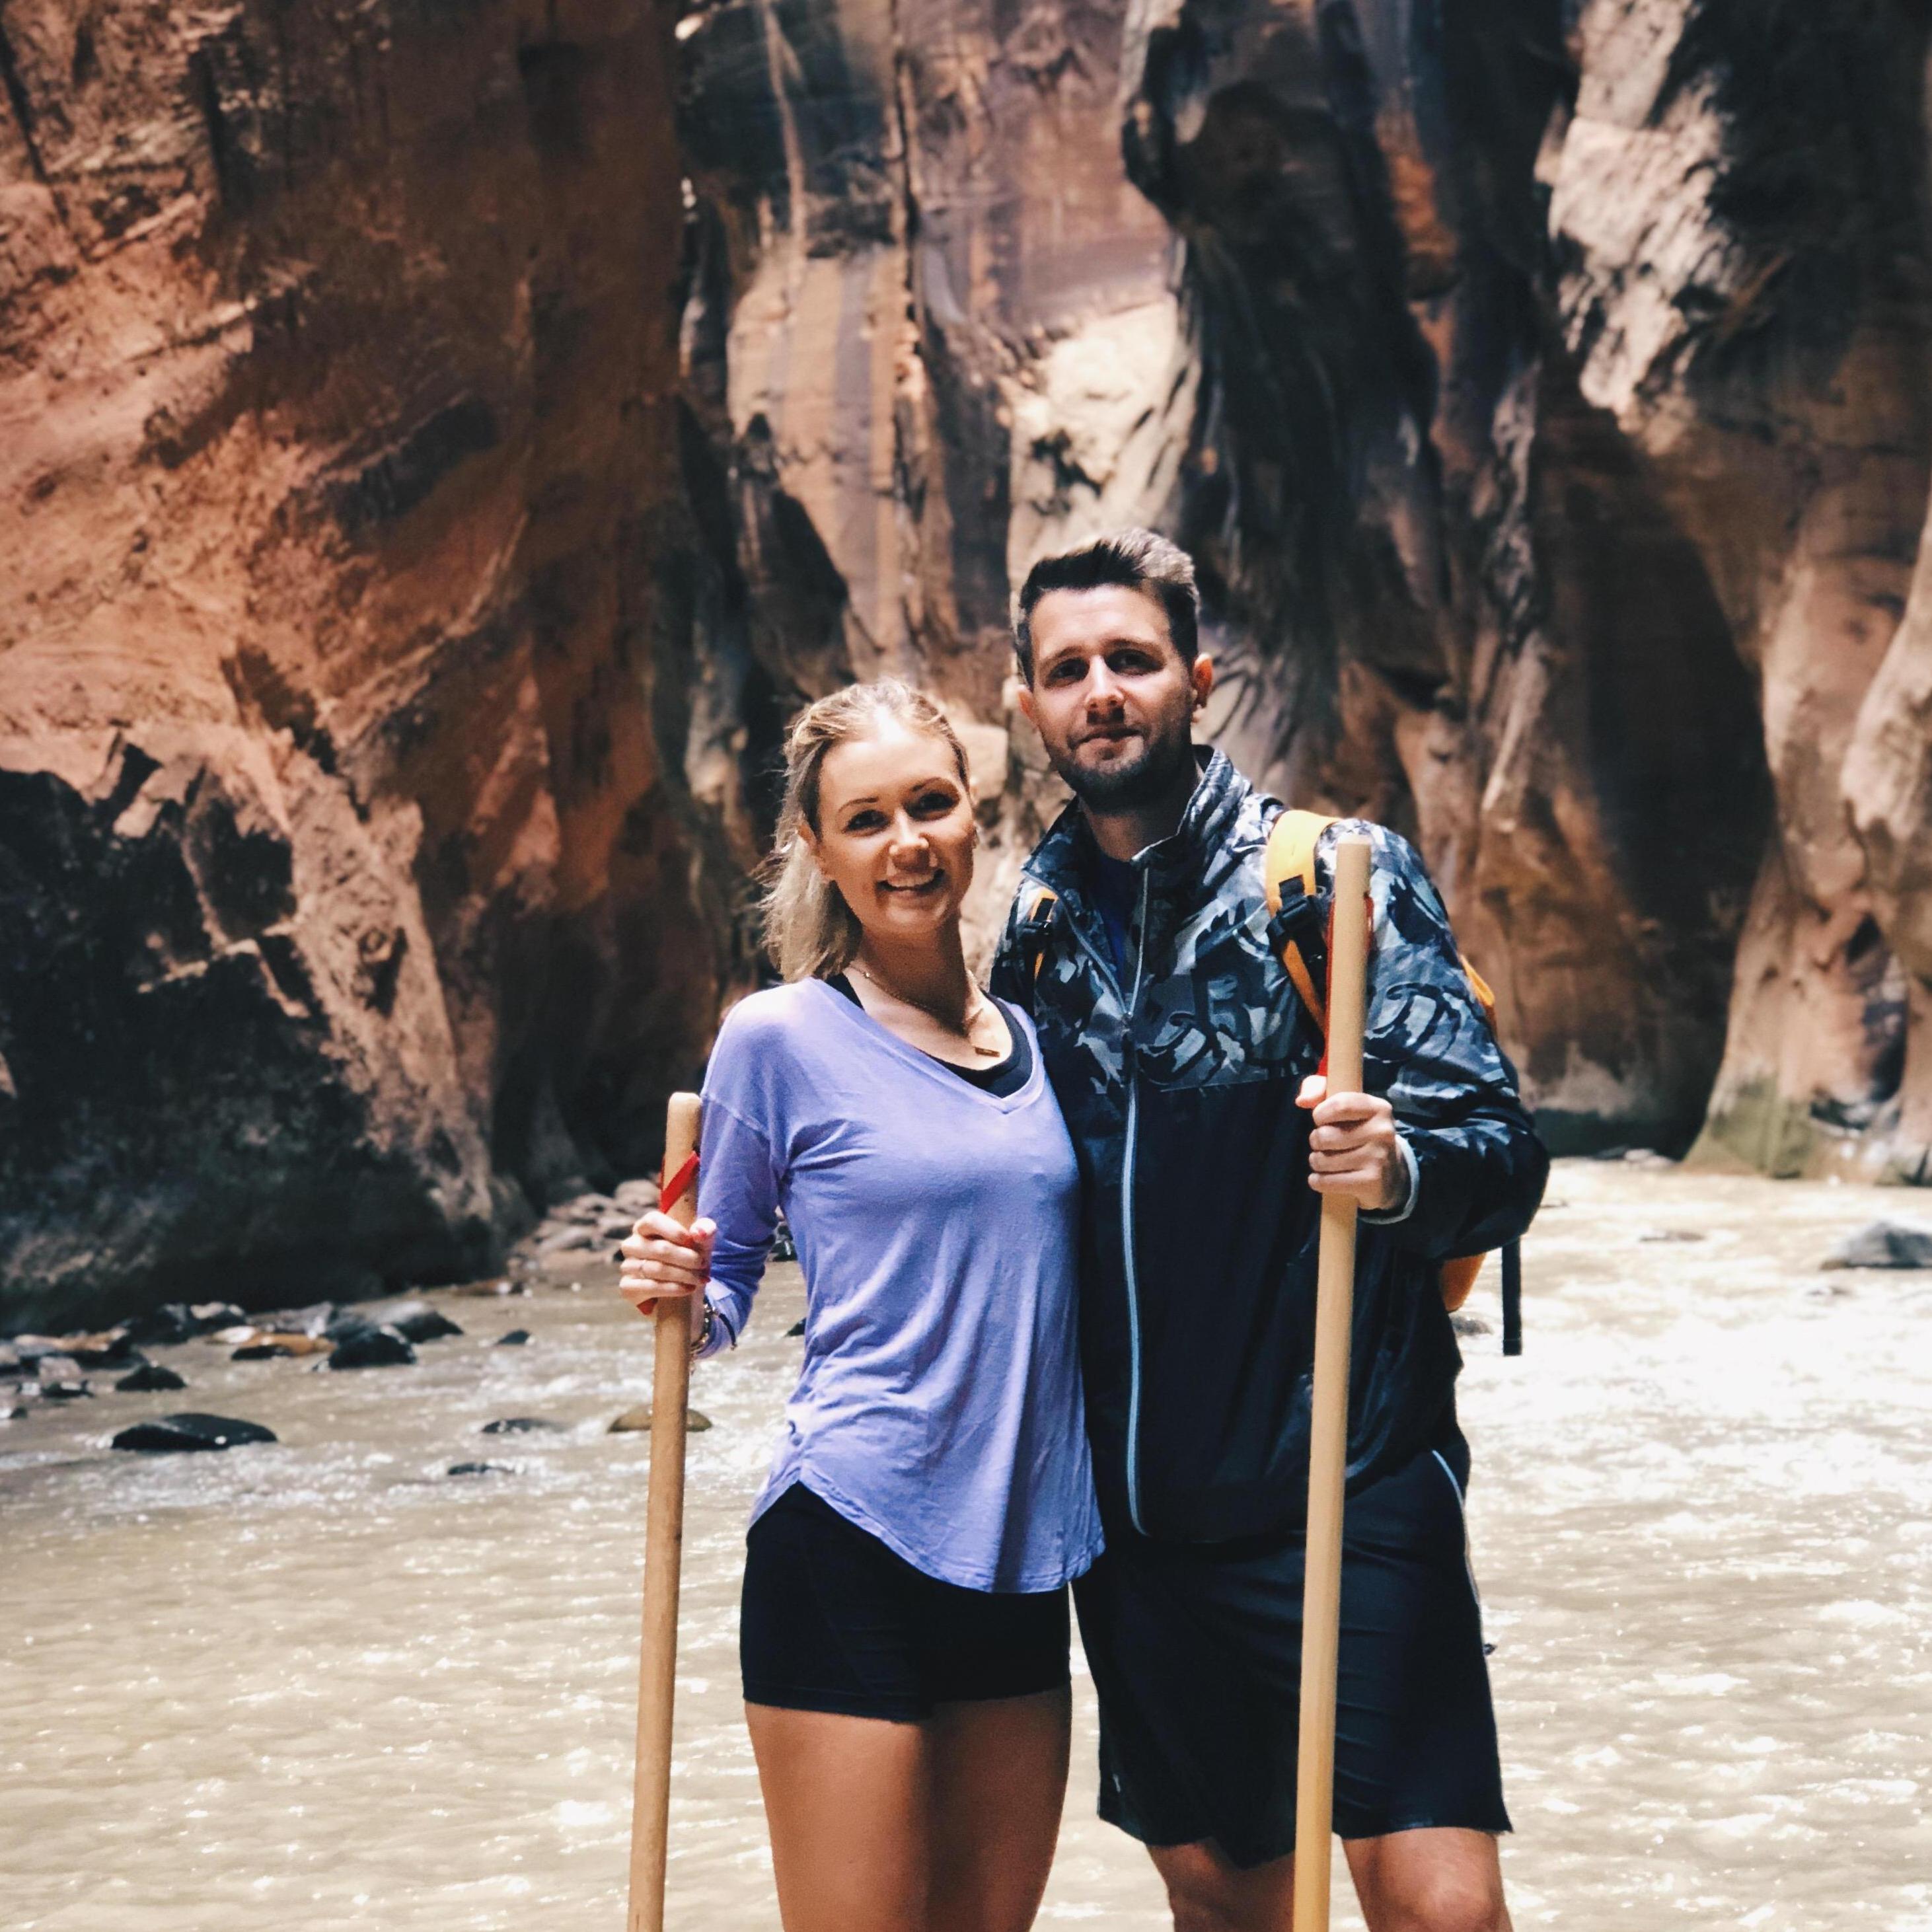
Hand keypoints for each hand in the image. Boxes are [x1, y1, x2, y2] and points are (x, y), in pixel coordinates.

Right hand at [617, 1209, 713, 1316]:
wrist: (680, 1288)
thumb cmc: (688, 1256)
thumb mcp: (700, 1241)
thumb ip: (705, 1229)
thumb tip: (699, 1232)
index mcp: (645, 1227)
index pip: (652, 1221)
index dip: (673, 1230)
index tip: (691, 1240)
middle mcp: (632, 1245)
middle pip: (659, 1249)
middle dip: (686, 1257)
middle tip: (703, 1264)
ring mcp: (628, 1266)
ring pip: (656, 1269)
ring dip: (683, 1274)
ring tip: (700, 1278)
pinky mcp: (628, 1287)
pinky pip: (650, 1287)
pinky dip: (673, 1288)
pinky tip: (688, 1288)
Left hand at [1297, 1075, 1405, 1212]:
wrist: (1389, 1173)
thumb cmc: (1358, 1132)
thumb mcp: (1346, 1105)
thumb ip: (1320, 1089)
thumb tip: (1302, 1100)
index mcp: (1378, 1108)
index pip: (1340, 1104)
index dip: (1320, 1113)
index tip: (1320, 1120)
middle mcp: (1382, 1131)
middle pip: (1325, 1135)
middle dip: (1316, 1141)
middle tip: (1324, 1144)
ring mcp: (1379, 1158)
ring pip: (1323, 1160)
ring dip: (1316, 1162)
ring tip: (1326, 1160)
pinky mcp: (1372, 1182)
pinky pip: (1327, 1181)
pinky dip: (1318, 1181)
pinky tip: (1324, 1177)